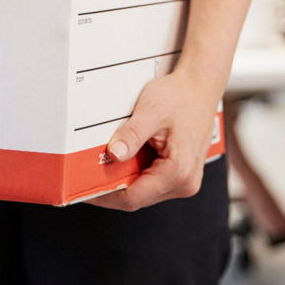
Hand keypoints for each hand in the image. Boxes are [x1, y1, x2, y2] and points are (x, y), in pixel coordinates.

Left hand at [89, 69, 220, 211]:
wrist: (200, 87)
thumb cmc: (181, 97)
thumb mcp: (151, 111)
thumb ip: (132, 134)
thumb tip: (114, 154)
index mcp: (179, 171)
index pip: (133, 197)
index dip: (105, 196)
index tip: (84, 190)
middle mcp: (185, 182)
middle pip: (138, 198)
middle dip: (112, 187)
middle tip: (88, 175)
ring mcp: (185, 181)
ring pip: (144, 192)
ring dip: (124, 180)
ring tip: (106, 163)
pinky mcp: (182, 175)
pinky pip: (152, 183)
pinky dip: (135, 174)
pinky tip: (126, 159)